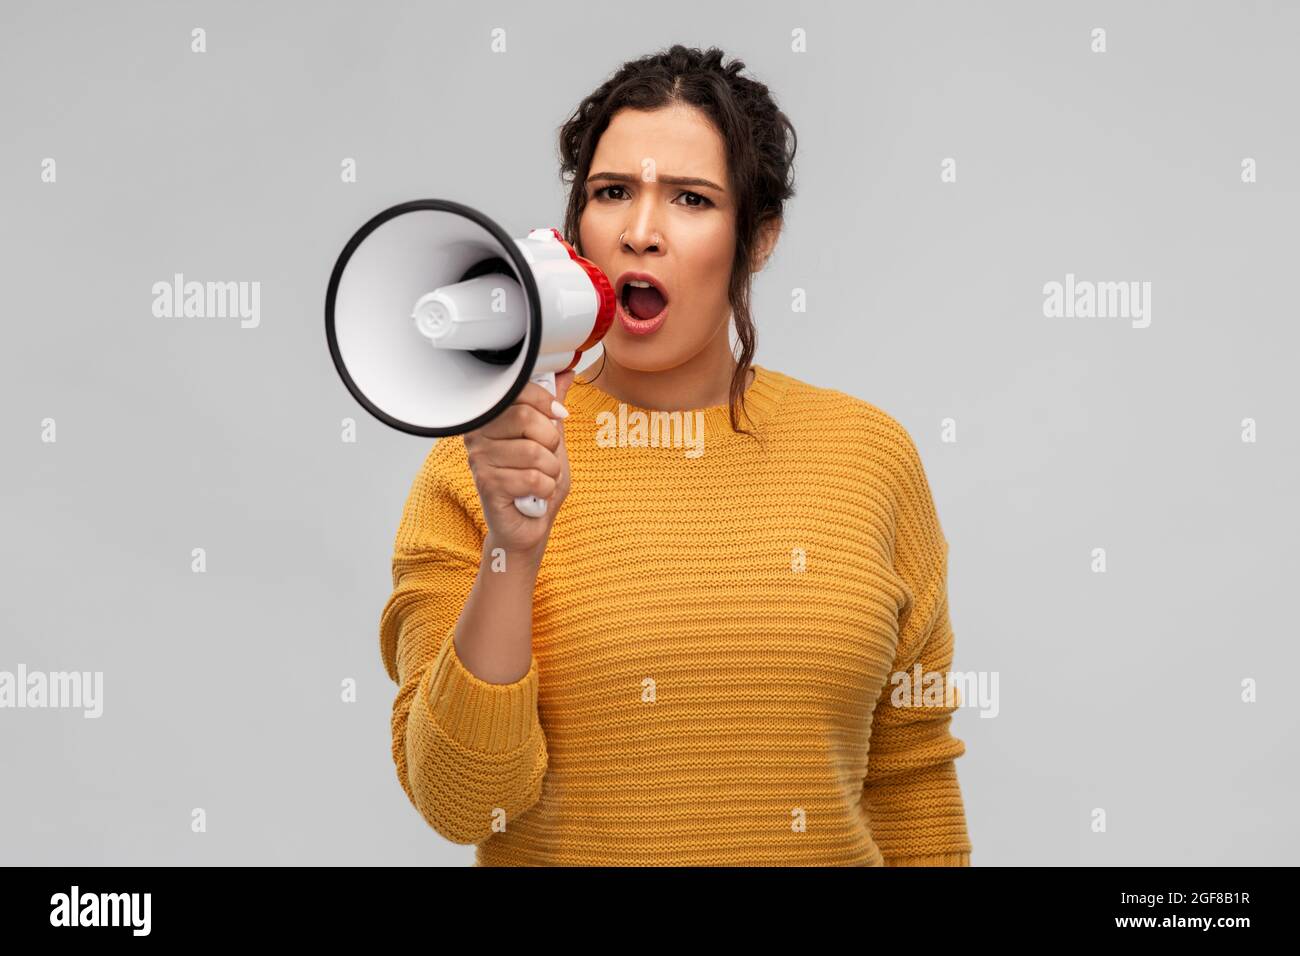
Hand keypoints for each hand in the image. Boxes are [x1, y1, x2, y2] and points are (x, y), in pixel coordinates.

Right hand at [463, 370, 574, 561]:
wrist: (528, 527)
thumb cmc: (536, 483)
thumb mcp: (551, 439)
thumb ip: (552, 406)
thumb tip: (564, 372)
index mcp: (491, 417)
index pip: (518, 390)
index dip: (546, 402)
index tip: (558, 415)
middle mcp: (478, 434)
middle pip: (525, 417)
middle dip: (551, 440)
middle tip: (547, 457)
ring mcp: (479, 459)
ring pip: (532, 451)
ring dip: (550, 469)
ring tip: (541, 478)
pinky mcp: (486, 484)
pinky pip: (532, 477)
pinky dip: (545, 488)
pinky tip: (535, 495)